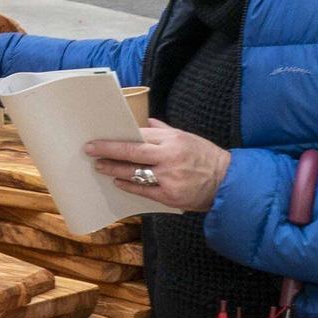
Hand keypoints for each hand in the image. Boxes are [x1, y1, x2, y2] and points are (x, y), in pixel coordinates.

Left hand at [86, 119, 230, 211]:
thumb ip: (164, 130)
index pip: (138, 136)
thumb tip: (145, 121)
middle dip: (107, 150)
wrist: (227, 182)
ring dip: (114, 169)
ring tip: (100, 166)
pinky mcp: (169, 195)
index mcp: (173, 140)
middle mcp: (169, 157)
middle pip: (131, 152)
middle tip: (89, 149)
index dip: (117, 138)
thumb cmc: (206, 157)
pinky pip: (142, 190)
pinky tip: (117, 181)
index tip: (99, 138)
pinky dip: (128, 185)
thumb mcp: (187, 137)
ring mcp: (168, 177)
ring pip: (133, 172)